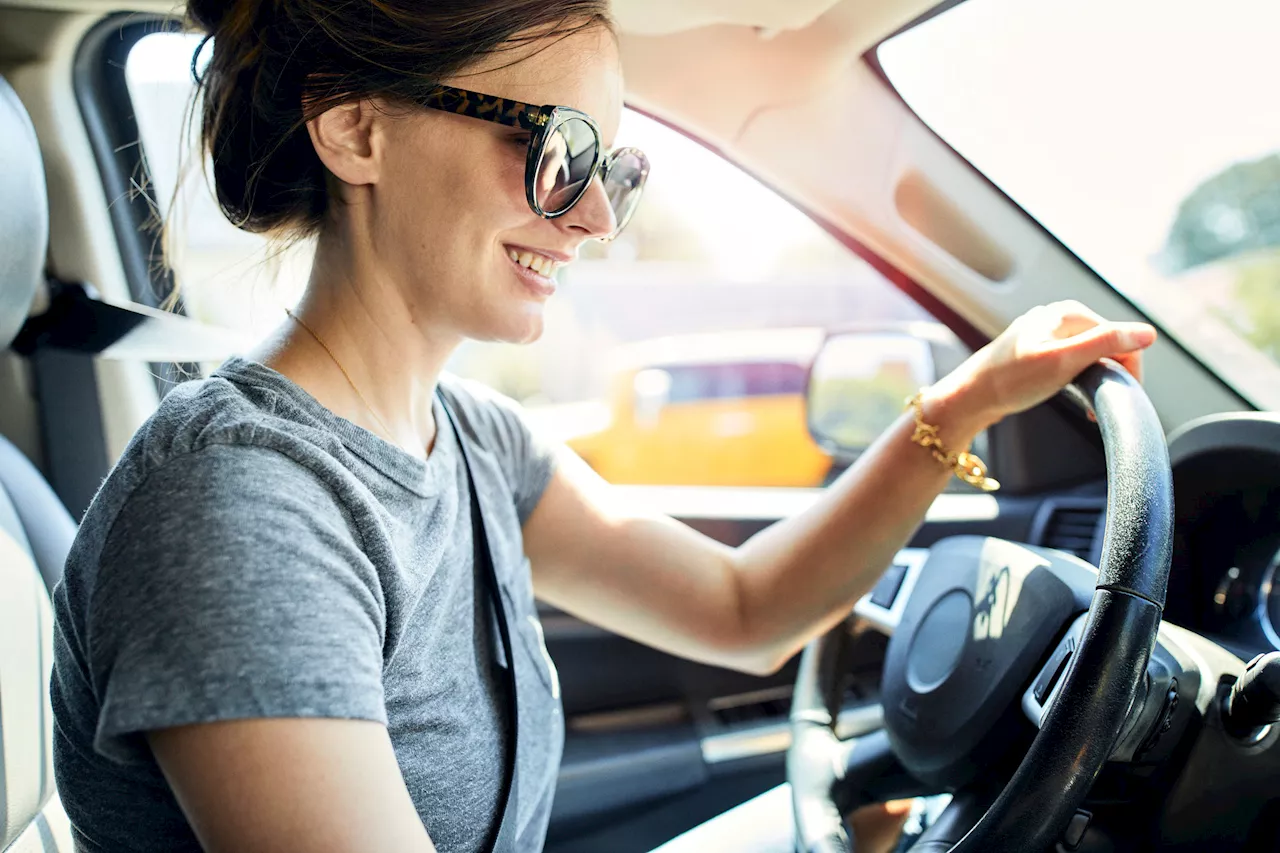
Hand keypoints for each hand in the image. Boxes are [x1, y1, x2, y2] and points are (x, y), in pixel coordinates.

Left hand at [944, 301, 1156, 428]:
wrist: (969, 398)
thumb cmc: (1010, 381)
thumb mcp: (1064, 361)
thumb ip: (1105, 343)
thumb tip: (1148, 333)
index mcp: (1068, 313)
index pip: (1121, 336)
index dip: (1129, 368)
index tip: (1122, 396)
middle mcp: (1059, 317)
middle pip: (1108, 345)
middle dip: (1112, 376)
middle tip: (1102, 408)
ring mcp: (1047, 334)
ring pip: (1092, 356)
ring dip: (1098, 382)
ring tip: (1089, 408)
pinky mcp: (1038, 352)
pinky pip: (1074, 364)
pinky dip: (1081, 382)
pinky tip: (1075, 398)